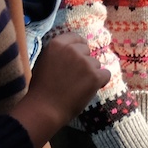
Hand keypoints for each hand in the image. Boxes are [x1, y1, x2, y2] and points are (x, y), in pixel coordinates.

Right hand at [12, 31, 108, 145]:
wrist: (44, 110)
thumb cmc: (41, 89)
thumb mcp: (44, 62)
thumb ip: (59, 53)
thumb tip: (73, 48)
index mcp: (57, 44)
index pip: (76, 38)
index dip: (78, 48)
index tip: (77, 57)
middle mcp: (72, 50)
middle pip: (87, 51)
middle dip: (83, 62)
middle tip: (73, 78)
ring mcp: (85, 62)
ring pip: (96, 64)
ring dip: (90, 74)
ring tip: (77, 87)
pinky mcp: (95, 76)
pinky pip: (106, 75)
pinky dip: (100, 82)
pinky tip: (88, 90)